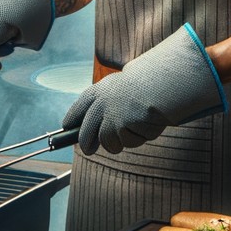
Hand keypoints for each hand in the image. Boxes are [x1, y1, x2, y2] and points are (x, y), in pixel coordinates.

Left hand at [61, 25, 224, 153]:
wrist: (163, 80)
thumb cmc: (147, 84)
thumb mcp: (121, 89)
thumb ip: (107, 104)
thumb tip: (97, 126)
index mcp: (98, 91)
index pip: (77, 110)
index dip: (72, 121)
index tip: (67, 129)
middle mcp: (100, 104)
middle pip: (86, 135)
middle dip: (87, 144)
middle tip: (89, 149)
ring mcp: (111, 116)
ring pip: (109, 144)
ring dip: (122, 141)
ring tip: (136, 126)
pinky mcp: (123, 126)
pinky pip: (130, 142)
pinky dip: (140, 137)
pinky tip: (148, 123)